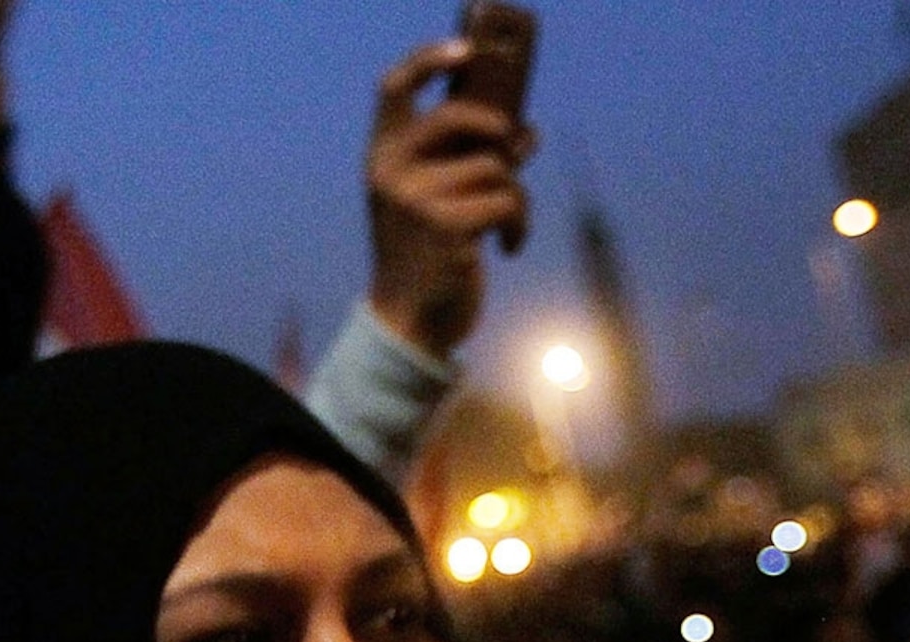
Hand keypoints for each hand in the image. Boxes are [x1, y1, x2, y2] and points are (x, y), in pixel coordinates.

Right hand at [366, 43, 534, 357]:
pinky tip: (508, 248)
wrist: (412, 322)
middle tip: (512, 147)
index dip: (429, 61)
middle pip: (456, 118)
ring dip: (516, 198)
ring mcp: (417, 199)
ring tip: (509, 228)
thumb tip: (527, 132)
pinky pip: (507, 203)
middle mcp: (392, 172)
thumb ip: (468, 163)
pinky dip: (519, 226)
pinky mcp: (448, 228)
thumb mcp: (436, 203)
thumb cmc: (428, 257)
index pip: (394, 90)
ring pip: (495, 168)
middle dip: (496, 127)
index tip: (465, 51)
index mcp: (382, 158)